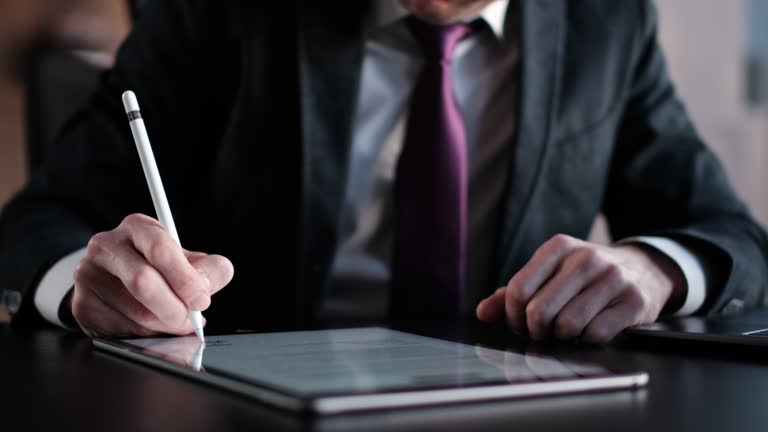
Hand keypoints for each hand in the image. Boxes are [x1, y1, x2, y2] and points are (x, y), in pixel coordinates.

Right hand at [71, 213, 233, 337]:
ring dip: (165, 326)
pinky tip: (152, 327)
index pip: (160, 249)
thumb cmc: (159, 268)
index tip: (202, 299)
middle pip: (143, 282)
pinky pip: (122, 331)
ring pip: (136, 313)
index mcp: (137, 227)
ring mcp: (88, 275)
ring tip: (174, 322)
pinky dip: (147, 336)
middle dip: (175, 308)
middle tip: (191, 319)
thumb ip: (209, 268)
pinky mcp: (82, 306)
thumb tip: (213, 279)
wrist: (116, 280)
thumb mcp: (187, 261)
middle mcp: (106, 246)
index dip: (185, 279)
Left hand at [476, 234, 684, 342]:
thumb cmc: (584, 277)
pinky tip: (590, 329)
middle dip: (536, 330)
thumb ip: (511, 292)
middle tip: (543, 331)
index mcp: (558, 247)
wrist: (643, 270)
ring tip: (568, 329)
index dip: (513, 316)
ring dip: (563, 337)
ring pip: (568, 325)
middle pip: (540, 311)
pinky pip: (596, 334)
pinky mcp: (634, 301)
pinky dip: (588, 340)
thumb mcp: (549, 274)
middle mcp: (586, 257)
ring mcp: (613, 278)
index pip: (518, 289)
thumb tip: (483, 312)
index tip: (520, 323)